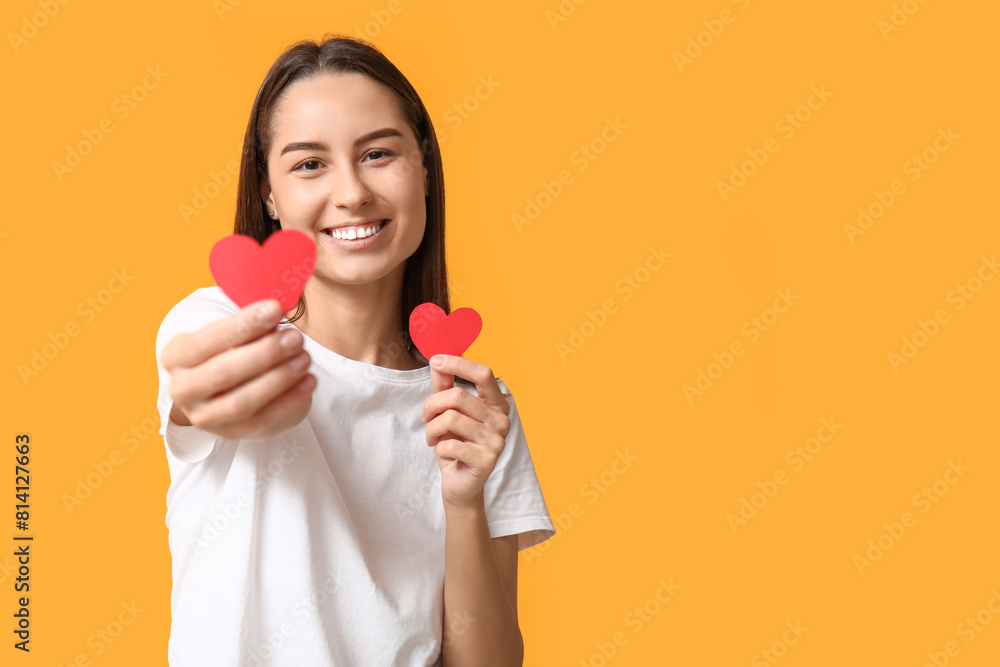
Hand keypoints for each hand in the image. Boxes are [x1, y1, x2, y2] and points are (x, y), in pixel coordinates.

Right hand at [161, 300, 315, 439]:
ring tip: (305, 358)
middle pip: (222, 373)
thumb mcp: (231, 332)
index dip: (242, 325)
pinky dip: (289, 400)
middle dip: (263, 354)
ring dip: (277, 379)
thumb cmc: (231, 348)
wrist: (229, 387)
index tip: (274, 309)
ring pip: (241, 402)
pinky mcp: (231, 433)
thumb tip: (275, 312)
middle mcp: (183, 389)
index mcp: (175, 356)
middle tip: (295, 337)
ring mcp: (204, 416)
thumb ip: (248, 324)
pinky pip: (263, 420)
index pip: (205, 341)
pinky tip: (308, 381)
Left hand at [421, 354, 510, 510]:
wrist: (461, 484)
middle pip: (458, 396)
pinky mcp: (487, 460)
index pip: (484, 374)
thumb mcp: (449, 412)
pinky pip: (450, 444)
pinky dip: (439, 448)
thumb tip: (438, 362)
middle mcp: (502, 419)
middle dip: (432, 405)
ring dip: (432, 429)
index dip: (458, 364)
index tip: (435, 360)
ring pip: (450, 419)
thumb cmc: (456, 444)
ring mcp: (497, 440)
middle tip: (426, 417)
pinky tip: (444, 453)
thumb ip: (445, 387)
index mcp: (497, 403)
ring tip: (433, 437)